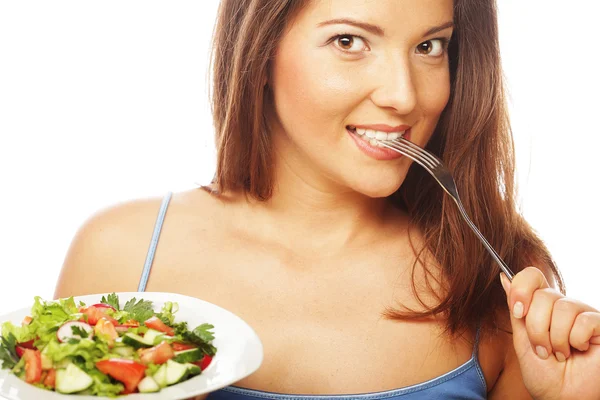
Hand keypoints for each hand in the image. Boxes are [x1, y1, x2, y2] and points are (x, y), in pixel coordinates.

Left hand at [500, 267, 599, 399]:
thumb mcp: (522, 340)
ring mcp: (583, 314)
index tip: (517, 311)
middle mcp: (563, 306)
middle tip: (543, 349)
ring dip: (555, 339)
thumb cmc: (544, 374)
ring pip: (563, 307)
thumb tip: (505, 279)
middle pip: (543, 295)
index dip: (522, 289)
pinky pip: (584, 321)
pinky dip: (576, 341)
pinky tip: (579, 351)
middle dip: (536, 328)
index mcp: (542, 306)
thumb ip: (516, 310)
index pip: (532, 276)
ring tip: (560, 354)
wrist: (563, 398)